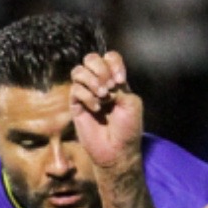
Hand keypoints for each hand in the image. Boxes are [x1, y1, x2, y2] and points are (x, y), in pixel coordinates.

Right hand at [68, 51, 144, 173]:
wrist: (117, 150)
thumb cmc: (128, 129)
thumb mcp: (132, 103)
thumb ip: (119, 86)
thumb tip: (102, 82)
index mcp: (115, 80)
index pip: (109, 57)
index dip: (113, 63)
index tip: (120, 81)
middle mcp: (99, 84)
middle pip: (91, 59)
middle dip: (100, 69)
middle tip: (109, 87)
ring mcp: (86, 93)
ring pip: (79, 71)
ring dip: (91, 80)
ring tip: (103, 96)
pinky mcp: (76, 105)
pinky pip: (75, 89)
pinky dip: (87, 96)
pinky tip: (96, 108)